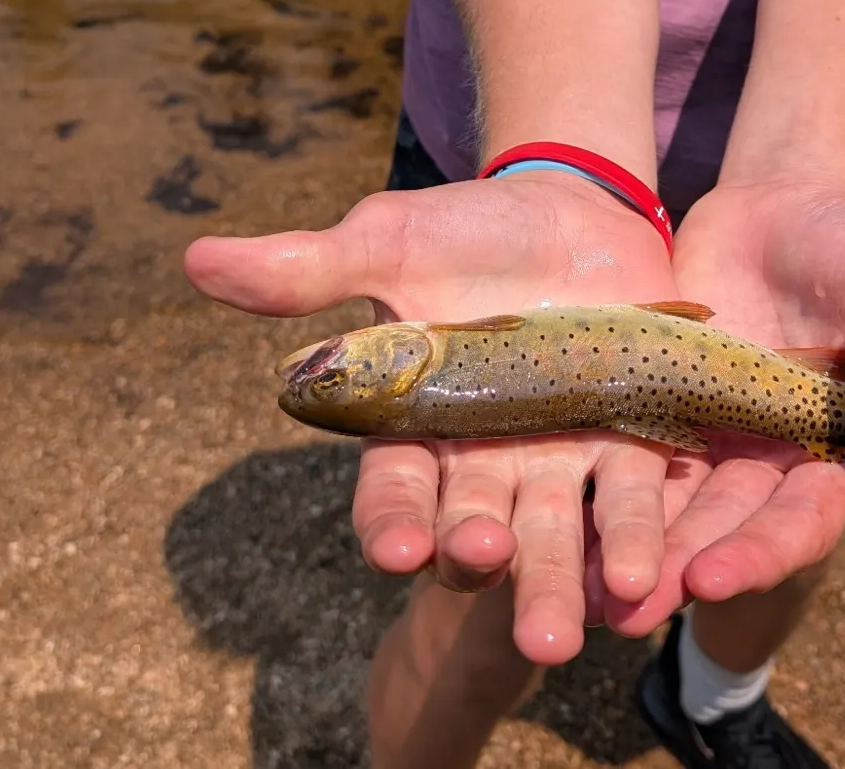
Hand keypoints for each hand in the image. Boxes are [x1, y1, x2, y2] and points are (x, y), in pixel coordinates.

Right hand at [184, 174, 710, 664]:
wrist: (567, 208)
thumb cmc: (463, 232)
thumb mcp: (388, 242)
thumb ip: (309, 269)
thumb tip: (197, 258)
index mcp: (419, 426)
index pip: (396, 492)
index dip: (395, 522)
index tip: (399, 549)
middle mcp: (489, 458)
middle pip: (479, 531)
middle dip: (484, 567)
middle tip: (495, 596)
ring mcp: (563, 454)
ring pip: (559, 534)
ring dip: (561, 583)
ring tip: (564, 634)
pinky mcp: (634, 435)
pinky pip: (637, 499)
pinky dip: (640, 541)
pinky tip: (648, 582)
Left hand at [602, 177, 844, 634]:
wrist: (778, 203)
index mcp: (838, 451)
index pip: (803, 519)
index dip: (761, 552)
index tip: (712, 580)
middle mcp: (771, 461)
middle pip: (724, 527)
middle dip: (676, 568)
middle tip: (622, 611)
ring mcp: (710, 435)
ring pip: (668, 506)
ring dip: (628, 548)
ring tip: (576, 588)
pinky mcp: (656, 402)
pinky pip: (624, 452)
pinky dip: (595, 485)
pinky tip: (548, 511)